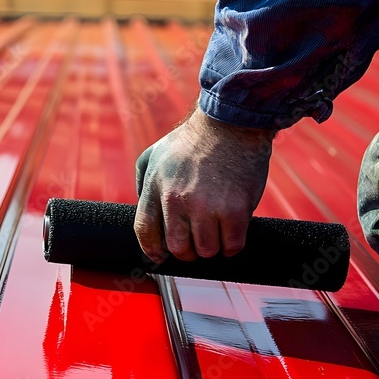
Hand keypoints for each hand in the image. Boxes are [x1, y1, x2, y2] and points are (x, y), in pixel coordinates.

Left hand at [134, 108, 274, 262]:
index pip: (144, 232)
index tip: (160, 255)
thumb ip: (143, 184)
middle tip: (196, 242)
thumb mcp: (154, 155)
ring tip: (215, 233)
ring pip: (206, 251)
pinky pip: (232, 245)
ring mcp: (206, 207)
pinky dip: (232, 245)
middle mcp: (177, 200)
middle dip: (187, 251)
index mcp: (155, 188)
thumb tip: (146, 214)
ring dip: (212, 247)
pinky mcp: (235, 209)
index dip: (152, 250)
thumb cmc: (191, 141)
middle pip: (178, 248)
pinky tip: (232, 234)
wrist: (230, 123)